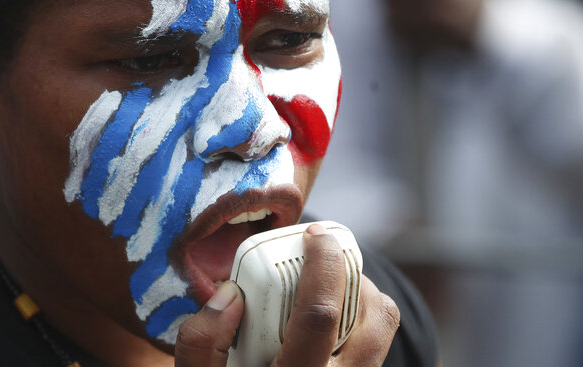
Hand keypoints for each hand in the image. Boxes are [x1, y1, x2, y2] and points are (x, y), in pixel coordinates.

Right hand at [174, 224, 399, 365]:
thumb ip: (201, 343)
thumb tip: (231, 295)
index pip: (321, 314)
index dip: (323, 263)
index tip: (313, 234)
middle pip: (375, 318)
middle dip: (353, 273)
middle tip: (323, 255)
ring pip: (381, 333)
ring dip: (361, 297)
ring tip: (324, 287)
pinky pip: (373, 349)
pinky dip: (358, 322)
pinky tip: (324, 323)